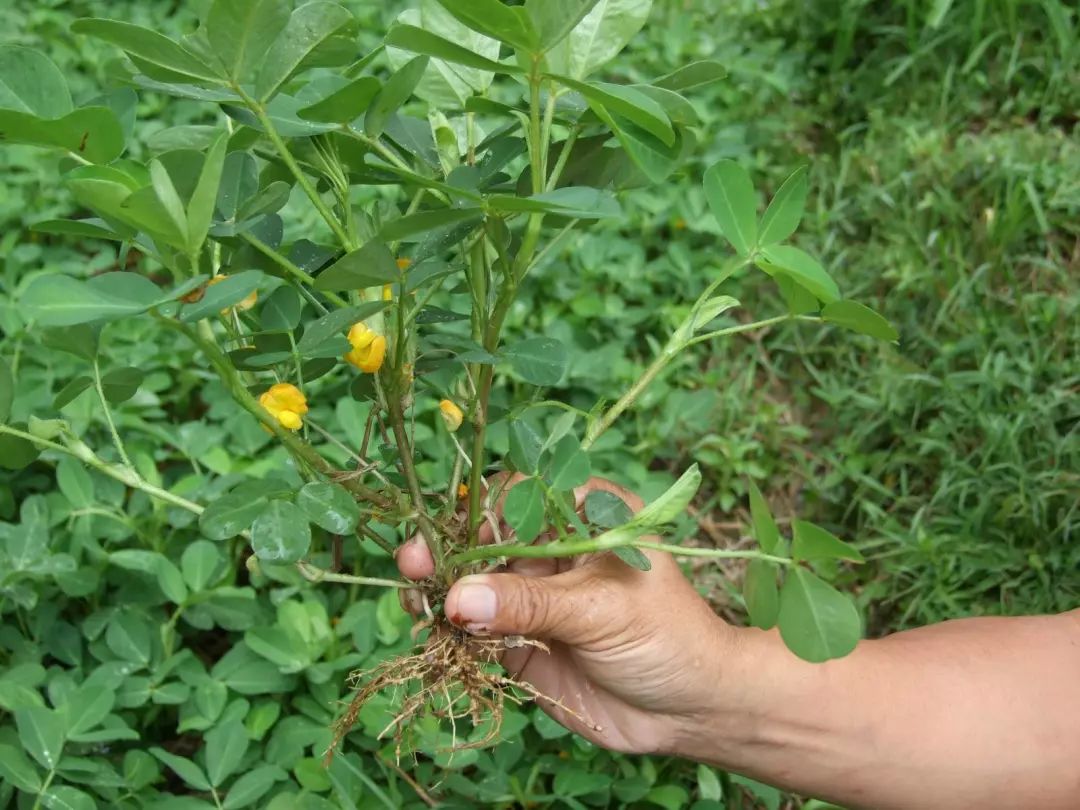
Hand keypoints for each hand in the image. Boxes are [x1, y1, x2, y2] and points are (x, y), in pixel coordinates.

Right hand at [396, 476, 735, 754]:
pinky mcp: (519, 641)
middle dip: (447, 548)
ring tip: (412, 594)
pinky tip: (426, 625)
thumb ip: (530, 603)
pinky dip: (448, 627)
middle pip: (485, 537)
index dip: (482, 510)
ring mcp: (533, 595)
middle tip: (413, 562)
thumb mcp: (601, 610)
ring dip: (439, 587)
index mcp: (584, 515)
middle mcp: (552, 549)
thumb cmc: (668, 638)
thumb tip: (459, 597)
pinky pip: (474, 629)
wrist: (691, 711)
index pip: (520, 494)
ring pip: (472, 582)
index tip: (456, 535)